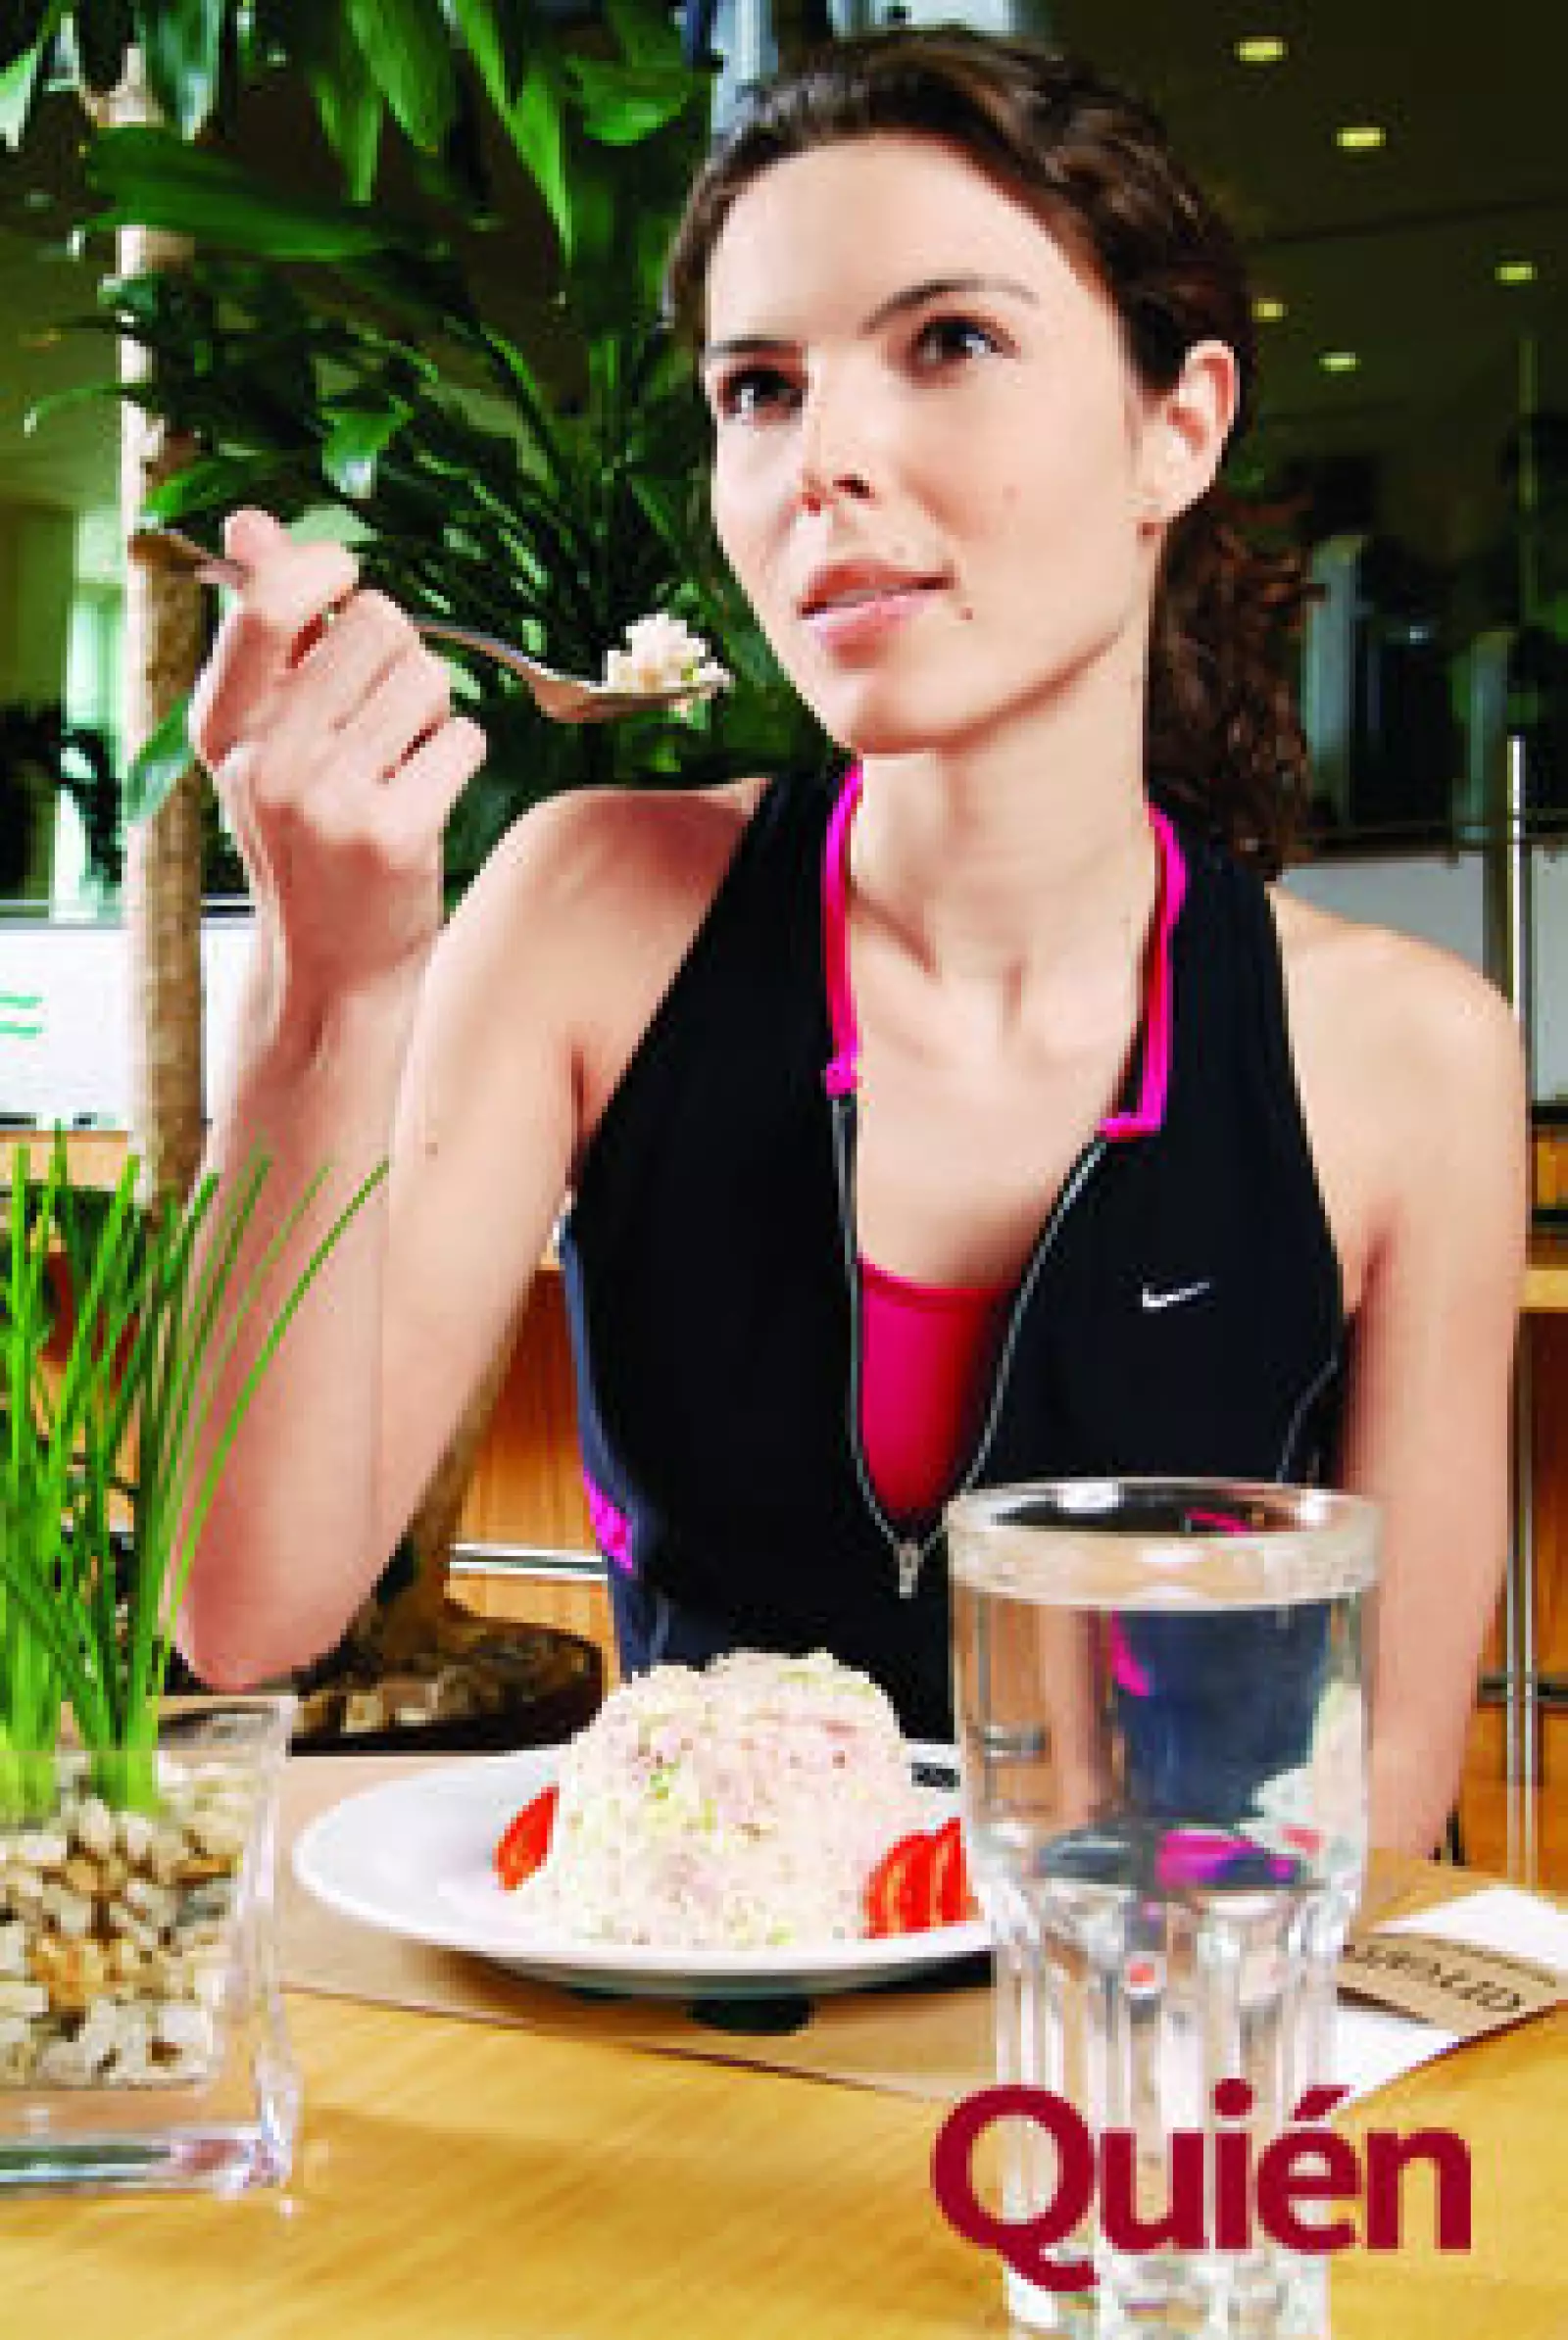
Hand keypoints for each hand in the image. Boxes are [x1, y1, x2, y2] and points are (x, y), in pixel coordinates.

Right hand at [189, 508, 487, 1017]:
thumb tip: (253, 522)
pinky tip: (424, 799)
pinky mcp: (393, 832)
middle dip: (401, 654)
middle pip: (376, 625)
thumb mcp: (268, 740)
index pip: (271, 600)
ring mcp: (330, 798)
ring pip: (427, 678)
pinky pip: (461, 737)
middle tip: (386, 713)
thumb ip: (269, 632)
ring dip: (432, 712)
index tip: (343, 580)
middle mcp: (270, 758)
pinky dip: (457, 758)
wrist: (330, 969)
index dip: (326, 568)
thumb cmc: (310, 841)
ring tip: (401, 762)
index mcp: (226, 725)